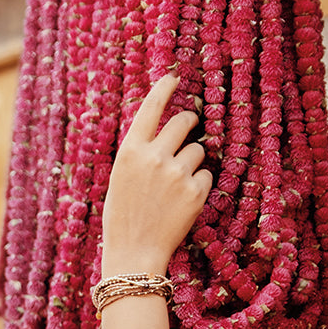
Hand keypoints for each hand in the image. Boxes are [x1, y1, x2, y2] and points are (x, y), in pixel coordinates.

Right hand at [101, 73, 211, 276]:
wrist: (134, 251)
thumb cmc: (123, 216)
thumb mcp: (121, 177)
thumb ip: (140, 153)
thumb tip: (164, 135)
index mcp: (129, 151)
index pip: (150, 109)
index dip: (163, 89)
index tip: (174, 76)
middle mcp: (154, 156)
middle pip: (183, 122)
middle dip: (189, 122)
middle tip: (190, 127)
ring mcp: (176, 173)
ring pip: (198, 150)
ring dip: (193, 161)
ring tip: (176, 185)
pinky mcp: (195, 191)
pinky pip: (206, 175)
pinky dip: (199, 184)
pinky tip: (183, 201)